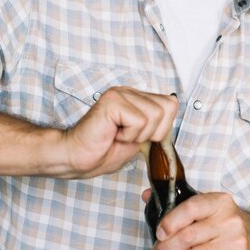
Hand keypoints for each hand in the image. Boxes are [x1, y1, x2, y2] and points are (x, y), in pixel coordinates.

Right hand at [62, 87, 177, 178]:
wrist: (77, 158)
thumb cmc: (103, 150)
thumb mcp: (140, 139)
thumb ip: (156, 126)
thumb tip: (173, 116)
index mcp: (137, 98)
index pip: (171, 104)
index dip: (161, 128)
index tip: (139, 137)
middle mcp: (129, 91)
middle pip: (167, 109)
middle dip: (152, 132)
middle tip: (127, 136)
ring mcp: (120, 93)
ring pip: (154, 116)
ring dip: (138, 135)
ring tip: (118, 135)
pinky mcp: (112, 101)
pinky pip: (139, 121)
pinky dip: (128, 135)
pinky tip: (112, 134)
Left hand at [147, 191, 249, 249]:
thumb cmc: (226, 223)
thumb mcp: (209, 206)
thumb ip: (177, 202)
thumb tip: (146, 195)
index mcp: (219, 202)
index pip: (191, 208)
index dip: (171, 221)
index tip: (159, 233)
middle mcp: (228, 221)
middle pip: (189, 237)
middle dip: (166, 249)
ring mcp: (234, 244)